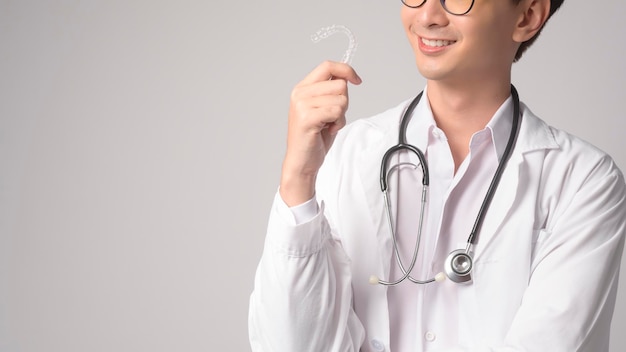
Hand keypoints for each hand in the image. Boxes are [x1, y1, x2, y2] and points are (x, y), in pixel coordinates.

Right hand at [280, 61, 361, 205]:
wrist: (302, 161)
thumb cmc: (315, 137)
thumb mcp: (324, 108)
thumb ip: (331, 91)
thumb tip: (347, 77)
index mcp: (303, 88)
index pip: (328, 66)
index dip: (346, 70)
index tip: (357, 80)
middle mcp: (300, 93)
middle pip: (339, 84)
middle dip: (344, 102)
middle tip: (332, 117)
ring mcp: (302, 105)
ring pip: (341, 99)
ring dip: (341, 115)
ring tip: (328, 125)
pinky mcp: (307, 118)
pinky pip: (336, 111)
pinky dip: (338, 123)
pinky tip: (327, 130)